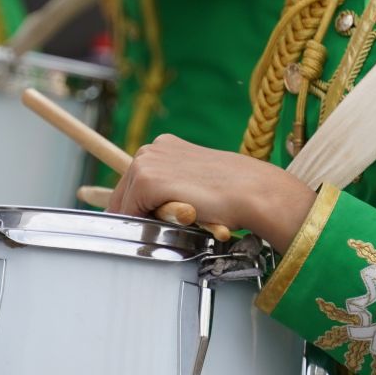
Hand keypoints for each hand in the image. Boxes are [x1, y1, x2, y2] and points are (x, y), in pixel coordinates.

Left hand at [108, 133, 317, 248]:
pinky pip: (130, 213)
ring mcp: (147, 162)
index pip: (134, 183)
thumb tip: (150, 210)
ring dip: (145, 220)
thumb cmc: (232, 192)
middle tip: (168, 228)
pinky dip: (146, 225)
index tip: (146, 223)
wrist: (252, 191)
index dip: (137, 208)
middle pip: (123, 194)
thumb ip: (171, 190)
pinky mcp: (148, 180)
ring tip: (180, 220)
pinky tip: (175, 220)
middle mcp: (151, 149)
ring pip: (126, 205)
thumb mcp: (194, 183)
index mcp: (164, 146)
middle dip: (137, 215)